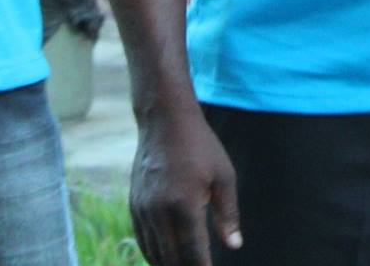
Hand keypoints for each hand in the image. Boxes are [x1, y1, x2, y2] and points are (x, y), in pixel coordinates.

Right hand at [129, 106, 241, 265]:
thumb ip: (228, 213)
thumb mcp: (223, 175)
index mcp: (185, 204)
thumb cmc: (200, 145)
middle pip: (172, 259)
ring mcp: (143, 208)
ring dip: (169, 265)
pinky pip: (142, 240)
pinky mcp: (134, 204)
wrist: (164, 119)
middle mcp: (160, 211)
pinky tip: (167, 259)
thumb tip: (234, 245)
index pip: (193, 253)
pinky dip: (154, 255)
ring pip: (154, 253)